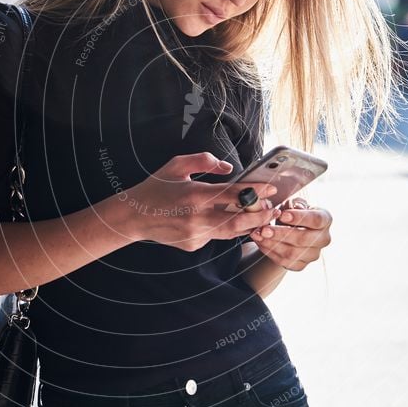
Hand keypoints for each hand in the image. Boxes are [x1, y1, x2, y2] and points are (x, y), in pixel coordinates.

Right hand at [124, 152, 280, 251]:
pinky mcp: (193, 245)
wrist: (134, 217)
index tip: (271, 188)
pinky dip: (224, 228)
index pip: (233, 194)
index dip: (255, 191)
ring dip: (249, 225)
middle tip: (273, 209)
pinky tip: (229, 221)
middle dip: (260, 215)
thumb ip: (205, 161)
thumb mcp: (177, 165)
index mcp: (195, 194)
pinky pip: (215, 236)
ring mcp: (195, 234)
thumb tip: (229, 168)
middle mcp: (197, 217)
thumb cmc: (156, 188)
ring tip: (261, 217)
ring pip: (231, 232)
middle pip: (239, 220)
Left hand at [249, 196, 331, 270]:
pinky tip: (260, 243)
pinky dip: (270, 252)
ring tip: (258, 235)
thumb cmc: (292, 212)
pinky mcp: (301, 265)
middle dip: (281, 234)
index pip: (316, 220)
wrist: (289, 229)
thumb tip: (292, 208)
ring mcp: (313, 254)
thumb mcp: (293, 204)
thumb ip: (292, 204)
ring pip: (292, 253)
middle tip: (264, 229)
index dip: (299, 218)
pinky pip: (284, 262)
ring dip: (272, 244)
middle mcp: (323, 239)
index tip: (282, 215)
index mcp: (325, 219)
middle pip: (303, 239)